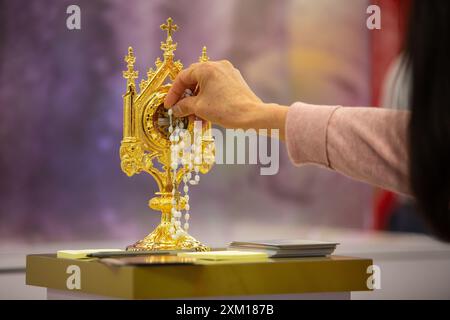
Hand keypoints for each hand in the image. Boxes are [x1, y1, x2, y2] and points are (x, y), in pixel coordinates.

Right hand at [164, 60, 287, 137]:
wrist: (252, 115)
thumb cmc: (226, 109)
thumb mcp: (199, 108)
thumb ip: (184, 106)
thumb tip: (176, 109)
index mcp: (206, 68)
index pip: (182, 77)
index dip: (173, 93)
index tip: (169, 105)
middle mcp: (217, 65)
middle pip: (194, 79)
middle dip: (185, 96)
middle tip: (180, 110)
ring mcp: (228, 72)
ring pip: (205, 84)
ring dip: (197, 99)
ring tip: (193, 115)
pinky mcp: (235, 80)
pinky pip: (216, 87)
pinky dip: (208, 97)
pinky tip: (206, 112)